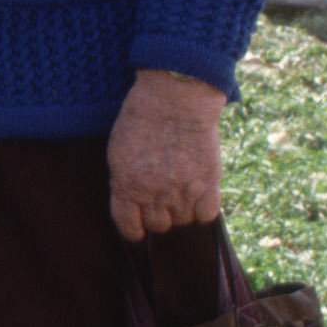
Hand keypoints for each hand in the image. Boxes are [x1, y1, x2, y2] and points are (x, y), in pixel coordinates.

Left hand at [106, 69, 224, 243]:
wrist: (175, 99)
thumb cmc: (142, 118)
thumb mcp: (119, 150)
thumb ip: (124, 179)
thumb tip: (131, 200)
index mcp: (126, 186)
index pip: (128, 226)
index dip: (135, 228)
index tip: (140, 225)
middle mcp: (153, 194)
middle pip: (159, 225)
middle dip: (160, 214)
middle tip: (164, 196)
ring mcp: (182, 191)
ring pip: (184, 220)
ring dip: (183, 209)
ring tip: (183, 187)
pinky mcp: (208, 183)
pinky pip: (207, 214)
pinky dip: (205, 208)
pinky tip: (201, 193)